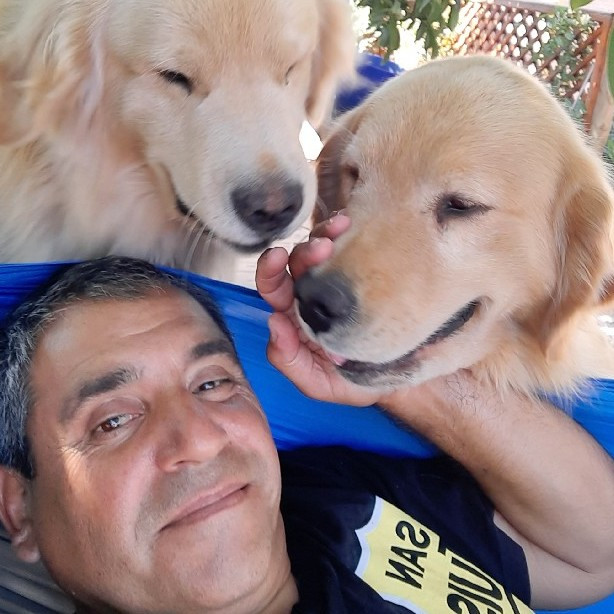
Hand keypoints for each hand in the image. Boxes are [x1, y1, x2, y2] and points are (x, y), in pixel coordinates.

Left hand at [256, 213, 383, 406]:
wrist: (402, 373)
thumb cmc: (357, 380)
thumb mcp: (322, 384)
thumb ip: (290, 362)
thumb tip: (274, 323)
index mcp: (296, 318)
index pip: (274, 290)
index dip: (269, 273)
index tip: (277, 260)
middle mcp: (313, 294)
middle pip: (296, 263)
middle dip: (303, 251)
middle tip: (322, 248)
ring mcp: (338, 278)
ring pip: (320, 245)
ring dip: (325, 234)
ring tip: (342, 228)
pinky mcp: (360, 266)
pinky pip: (348, 240)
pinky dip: (344, 227)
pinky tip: (352, 223)